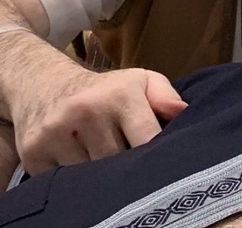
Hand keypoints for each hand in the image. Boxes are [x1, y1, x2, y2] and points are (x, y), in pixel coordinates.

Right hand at [12, 66, 186, 175]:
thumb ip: (165, 96)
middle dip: (128, 166)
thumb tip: (184, 113)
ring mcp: (57, 133)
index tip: (161, 163)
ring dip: (101, 176)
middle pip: (120, 163)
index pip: (148, 140)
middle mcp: (87, 111)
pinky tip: (79, 162)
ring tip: (104, 159)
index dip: (156, 155)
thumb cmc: (105, 90)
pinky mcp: (34, 152)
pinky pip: (65, 182)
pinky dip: (75, 181)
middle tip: (130, 161)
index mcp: (120, 95)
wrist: (44, 84)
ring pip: (93, 177)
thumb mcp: (140, 82)